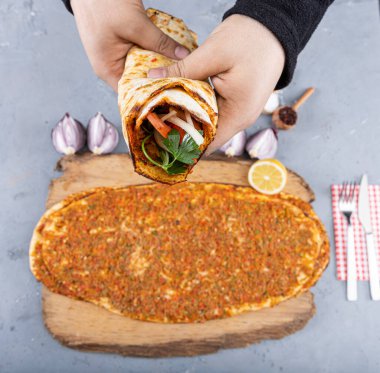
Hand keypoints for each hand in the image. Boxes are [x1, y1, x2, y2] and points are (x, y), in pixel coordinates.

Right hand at [71, 0, 189, 90]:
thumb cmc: (104, 2)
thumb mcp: (135, 24)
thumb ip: (160, 43)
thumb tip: (183, 57)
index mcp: (107, 69)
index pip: (131, 92)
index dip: (152, 93)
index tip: (173, 92)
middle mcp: (110, 65)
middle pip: (138, 79)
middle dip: (158, 78)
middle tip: (180, 80)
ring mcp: (116, 53)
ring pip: (141, 64)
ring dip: (157, 63)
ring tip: (177, 67)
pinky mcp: (121, 42)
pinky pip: (140, 51)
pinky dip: (152, 50)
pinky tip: (168, 51)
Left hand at [148, 15, 284, 154]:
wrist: (273, 27)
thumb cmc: (248, 39)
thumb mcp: (212, 53)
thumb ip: (182, 69)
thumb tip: (151, 78)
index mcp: (237, 115)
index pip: (208, 144)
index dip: (184, 146)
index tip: (161, 140)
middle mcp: (240, 119)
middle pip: (207, 136)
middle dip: (182, 131)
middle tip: (157, 125)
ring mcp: (240, 111)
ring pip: (210, 124)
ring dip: (189, 119)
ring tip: (164, 115)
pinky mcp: (238, 102)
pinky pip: (215, 113)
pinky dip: (199, 109)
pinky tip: (181, 102)